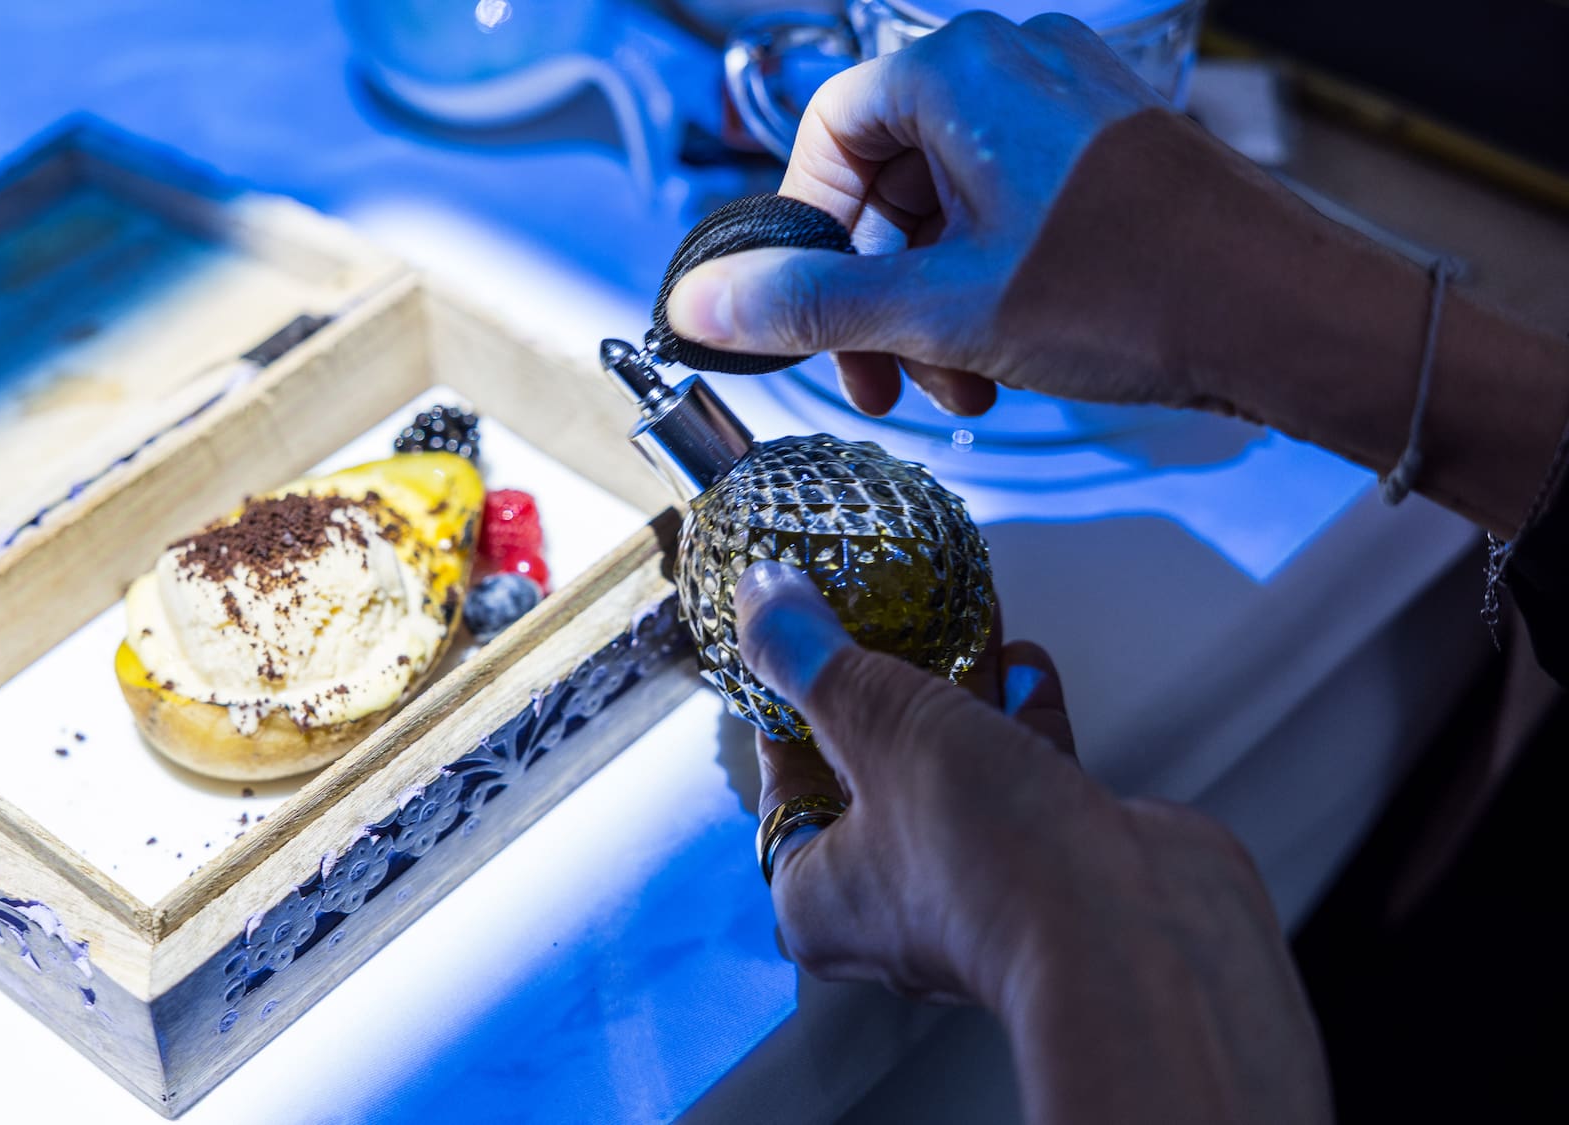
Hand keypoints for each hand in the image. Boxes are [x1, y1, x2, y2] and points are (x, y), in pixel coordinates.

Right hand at [669, 12, 1176, 415]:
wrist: (1290, 318)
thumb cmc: (1140, 291)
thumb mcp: (941, 309)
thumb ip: (809, 305)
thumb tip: (703, 304)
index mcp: (962, 71)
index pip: (827, 134)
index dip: (803, 232)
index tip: (805, 310)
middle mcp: (1013, 69)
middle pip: (885, 178)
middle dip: (872, 292)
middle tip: (877, 375)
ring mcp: (1063, 109)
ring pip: (944, 208)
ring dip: (927, 307)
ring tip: (953, 387)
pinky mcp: (1100, 157)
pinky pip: (1002, 214)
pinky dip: (981, 288)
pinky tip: (998, 363)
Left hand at [740, 561, 1331, 1123]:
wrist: (1141, 936)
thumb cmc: (981, 845)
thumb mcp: (874, 721)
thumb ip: (814, 656)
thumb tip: (758, 593)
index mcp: (815, 895)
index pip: (783, 780)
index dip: (793, 695)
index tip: (807, 626)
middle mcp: (887, 905)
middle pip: (870, 768)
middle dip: (887, 678)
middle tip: (890, 600)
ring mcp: (975, 890)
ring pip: (952, 769)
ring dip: (960, 687)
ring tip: (963, 608)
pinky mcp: (1052, 872)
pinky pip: (1020, 781)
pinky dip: (1020, 719)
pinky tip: (1025, 657)